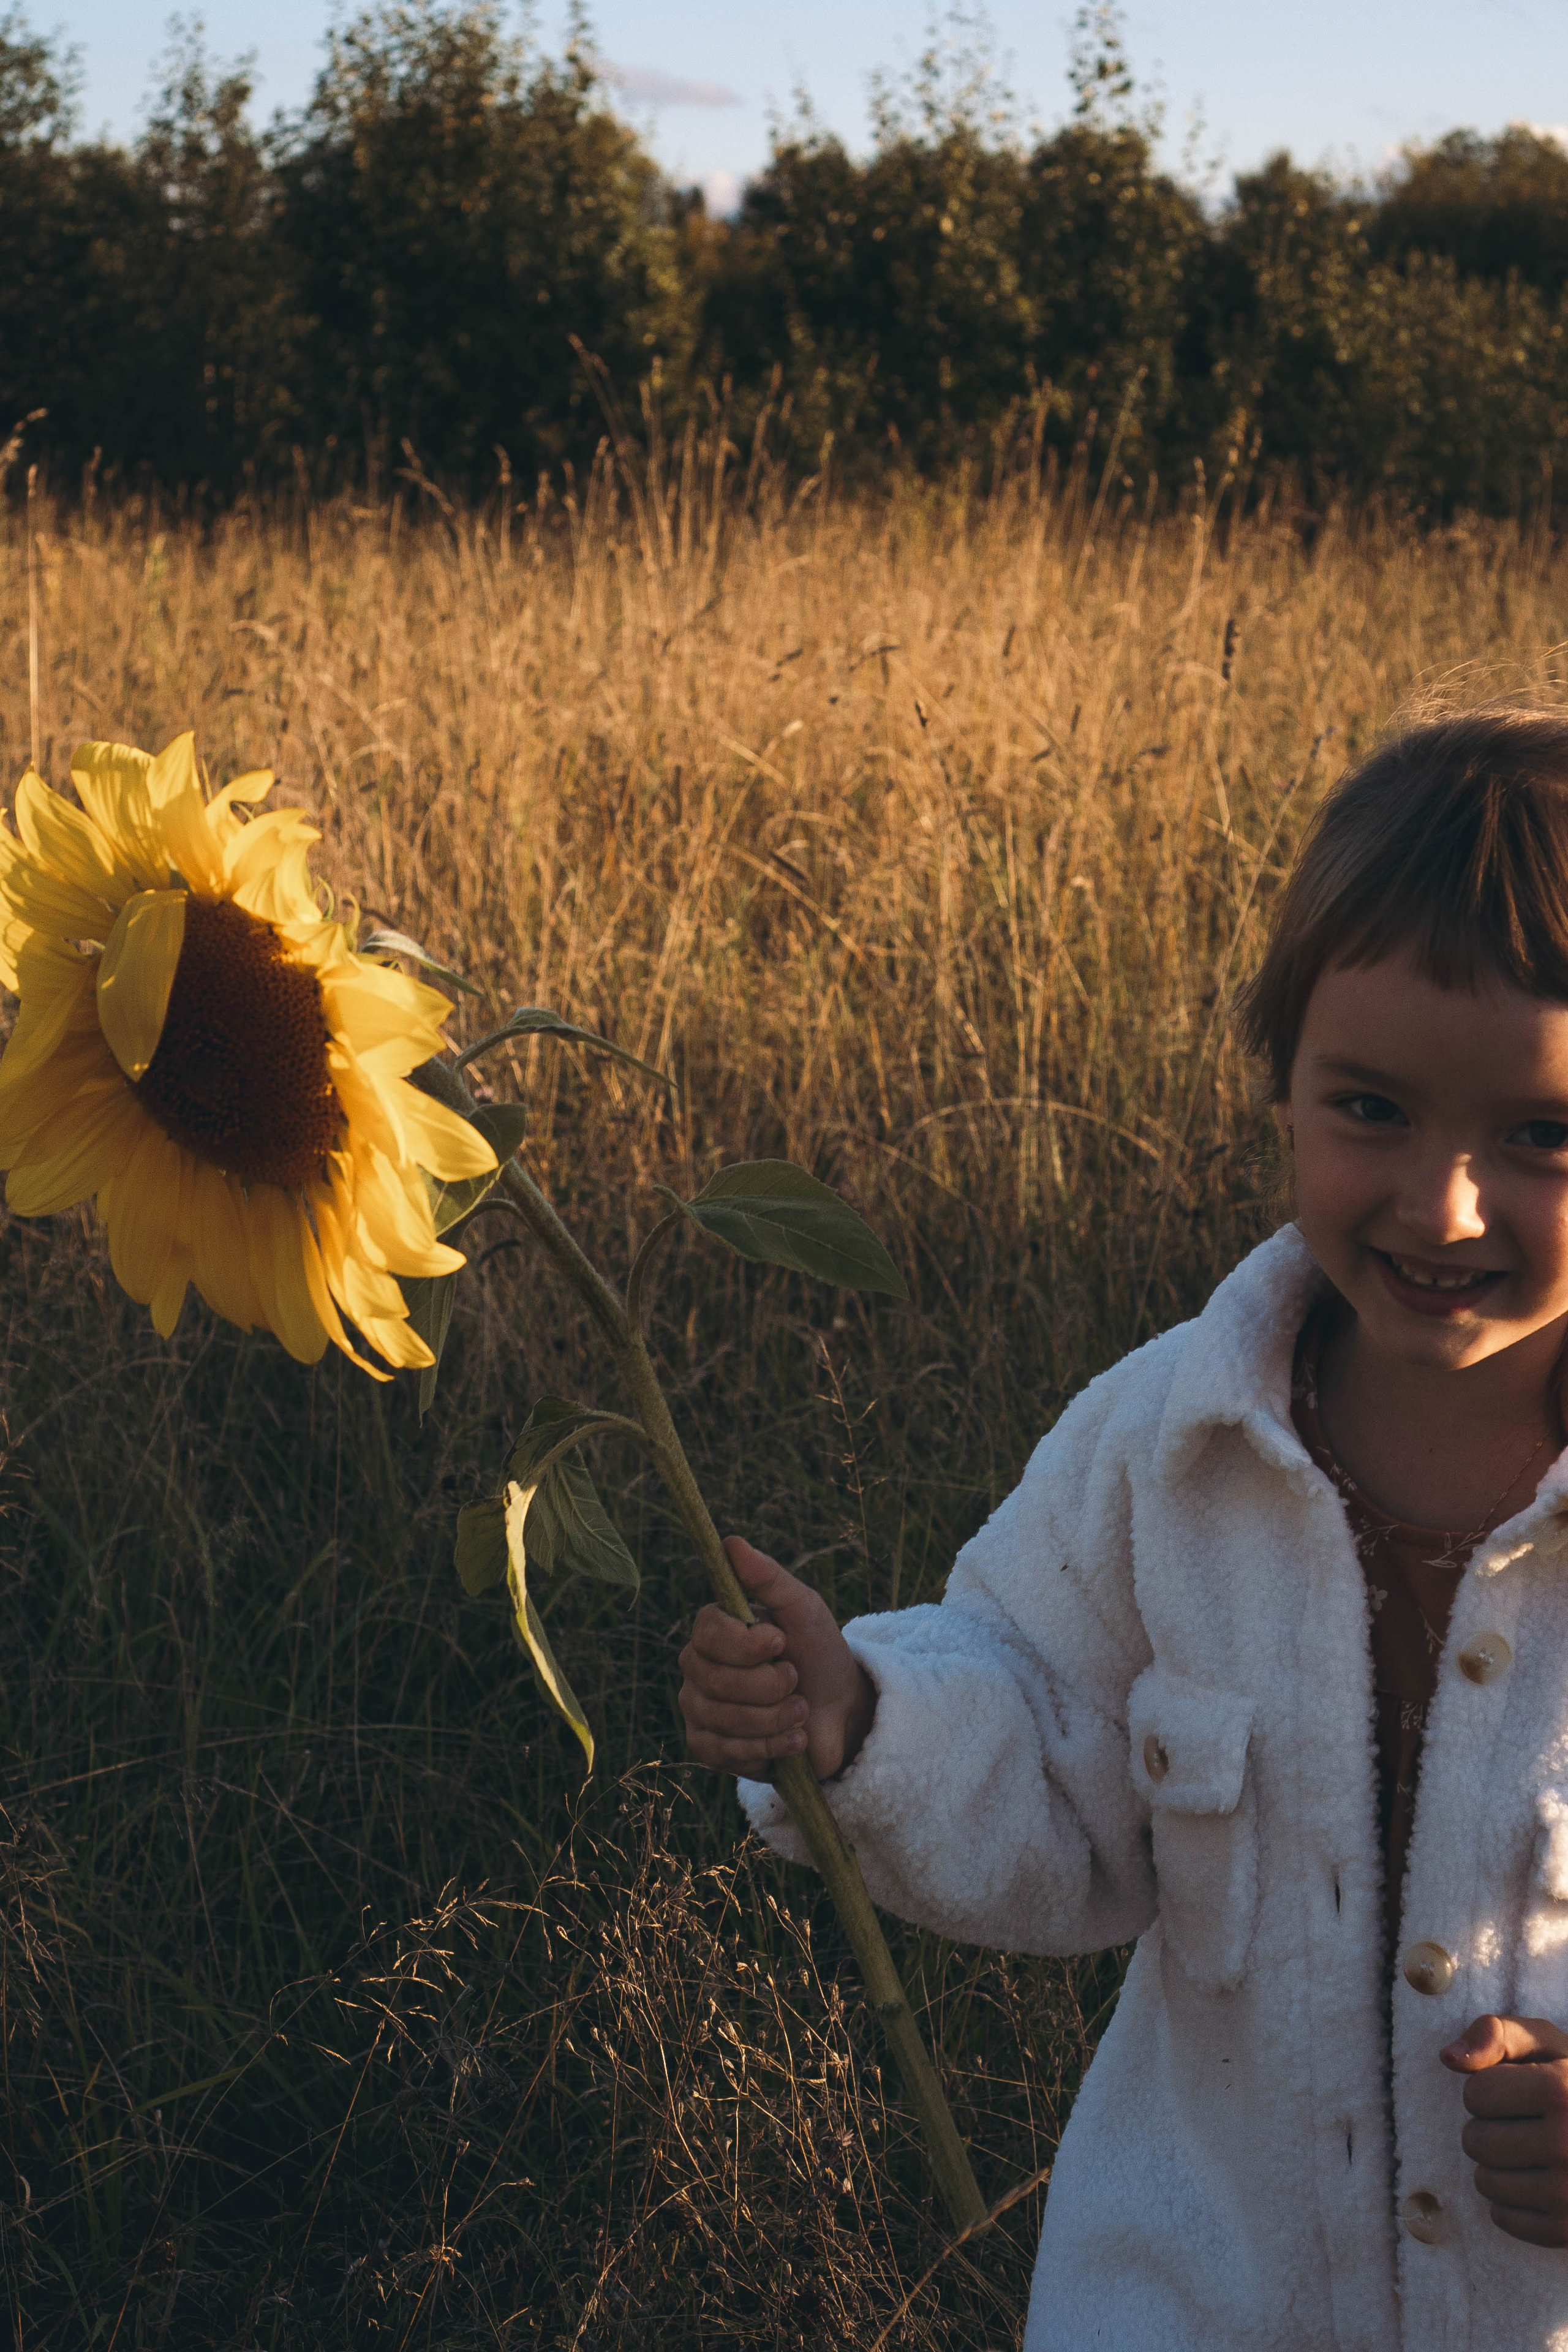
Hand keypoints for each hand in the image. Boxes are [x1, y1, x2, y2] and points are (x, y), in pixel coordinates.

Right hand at [678, 1537, 876, 1780]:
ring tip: (801, 1712)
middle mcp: (697, 1667)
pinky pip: (724, 1753)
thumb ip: (767, 1577)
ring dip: (776, 1719)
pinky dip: (769, 1748)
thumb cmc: (818, 1653)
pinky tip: (792, 1741)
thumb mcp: (803, 1608)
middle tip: (796, 1680)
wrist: (840, 1712)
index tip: (781, 1642)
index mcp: (714, 1628)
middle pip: (715, 1680)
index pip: (707, 1633)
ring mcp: (698, 1709)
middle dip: (770, 1687)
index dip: (746, 1644)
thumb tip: (730, 1541)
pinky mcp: (708, 1748)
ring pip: (723, 1719)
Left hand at [1443, 2014, 1567, 2245]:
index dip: (1491, 2089)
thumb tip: (1448, 2057)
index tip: (1520, 2091)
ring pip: (1485, 2182)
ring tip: (1533, 2152)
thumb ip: (1496, 2034)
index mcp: (1562, 2092)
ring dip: (1498, 2165)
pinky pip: (1503, 2218)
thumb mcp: (1549, 2045)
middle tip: (1527, 2125)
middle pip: (1475, 2140)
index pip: (1476, 2094)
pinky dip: (1512, 2202)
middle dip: (1491, 2128)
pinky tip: (1540, 2182)